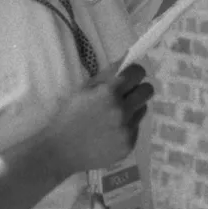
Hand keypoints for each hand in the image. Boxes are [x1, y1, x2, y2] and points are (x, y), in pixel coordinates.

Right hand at [44, 63, 154, 177]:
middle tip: (126, 94)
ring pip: (143, 109)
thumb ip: (108, 74)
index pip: (138, 72)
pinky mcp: (128, 145)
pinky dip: (126, 127)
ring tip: (113, 116)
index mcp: (108, 93)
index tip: (130, 76)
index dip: (134, 72)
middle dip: (138, 89)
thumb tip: (128, 57)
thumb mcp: (84, 89)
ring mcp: (126, 130)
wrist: (59, 151)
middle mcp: (121, 111)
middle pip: (147, 90)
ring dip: (133, 109)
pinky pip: (135, 128)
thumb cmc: (69, 116)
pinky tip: (109, 132)